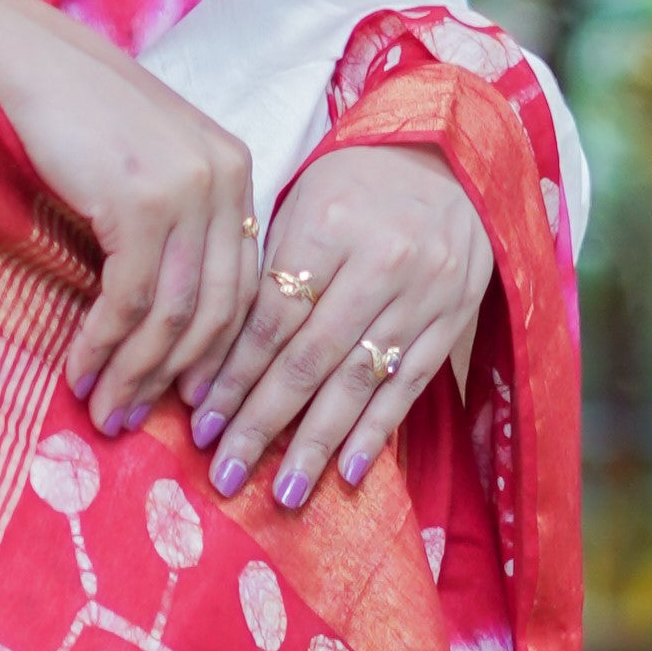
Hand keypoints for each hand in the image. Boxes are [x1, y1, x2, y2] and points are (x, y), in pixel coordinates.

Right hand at [0, 0, 263, 429]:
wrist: (6, 54)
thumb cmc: (58, 110)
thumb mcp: (135, 165)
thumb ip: (165, 224)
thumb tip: (160, 319)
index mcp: (233, 167)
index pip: (242, 284)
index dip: (213, 354)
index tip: (183, 401)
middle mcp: (225, 174)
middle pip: (218, 309)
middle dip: (175, 378)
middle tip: (134, 421)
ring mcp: (188, 185)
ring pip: (176, 313)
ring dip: (136, 373)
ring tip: (104, 411)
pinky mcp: (140, 198)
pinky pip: (132, 299)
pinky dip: (106, 345)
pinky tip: (81, 370)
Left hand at [195, 147, 496, 507]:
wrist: (451, 157)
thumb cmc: (355, 184)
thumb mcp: (302, 204)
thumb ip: (267, 274)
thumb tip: (212, 362)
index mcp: (328, 226)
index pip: (271, 318)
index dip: (233, 377)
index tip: (198, 424)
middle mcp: (379, 263)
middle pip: (309, 359)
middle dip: (262, 423)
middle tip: (225, 473)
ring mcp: (422, 295)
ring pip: (359, 381)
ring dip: (317, 443)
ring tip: (284, 493)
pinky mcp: (453, 318)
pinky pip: (410, 386)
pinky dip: (378, 431)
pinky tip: (349, 472)